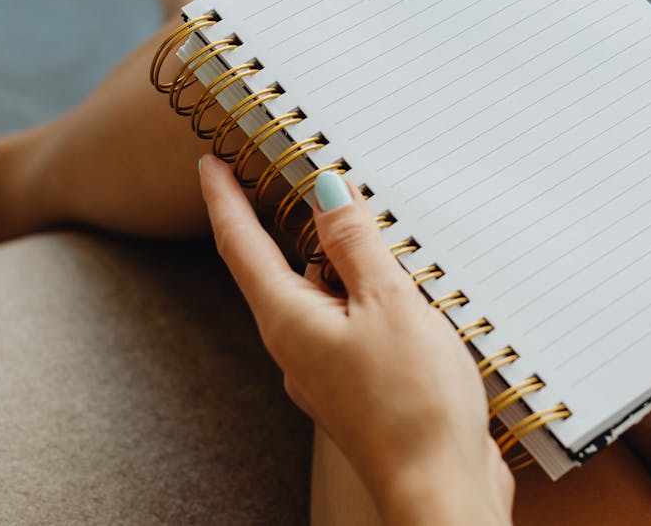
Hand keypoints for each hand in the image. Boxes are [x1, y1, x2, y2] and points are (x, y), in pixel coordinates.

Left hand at [199, 156, 512, 524]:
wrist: (440, 489)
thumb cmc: (411, 404)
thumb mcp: (386, 303)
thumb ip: (356, 244)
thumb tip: (325, 190)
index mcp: (290, 321)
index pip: (243, 246)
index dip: (225, 199)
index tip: (210, 162)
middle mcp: (300, 345)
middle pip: (281, 268)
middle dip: (283, 221)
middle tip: (288, 173)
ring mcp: (332, 368)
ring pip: (325, 295)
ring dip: (338, 256)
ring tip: (362, 218)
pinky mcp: (366, 384)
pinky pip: (357, 321)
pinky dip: (369, 291)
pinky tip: (401, 283)